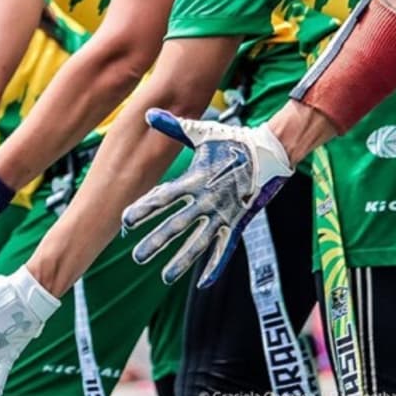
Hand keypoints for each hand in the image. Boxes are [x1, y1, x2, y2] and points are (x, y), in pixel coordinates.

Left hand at [123, 109, 293, 286]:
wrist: (271, 153)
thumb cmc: (233, 141)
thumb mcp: (202, 133)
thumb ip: (174, 127)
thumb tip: (149, 113)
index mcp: (196, 179)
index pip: (163, 198)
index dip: (144, 210)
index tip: (125, 221)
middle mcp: (208, 200)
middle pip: (177, 225)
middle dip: (157, 242)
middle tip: (137, 257)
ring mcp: (224, 214)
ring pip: (199, 243)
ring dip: (182, 261)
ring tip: (165, 276)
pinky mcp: (237, 222)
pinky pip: (225, 248)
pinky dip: (214, 266)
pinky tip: (203, 282)